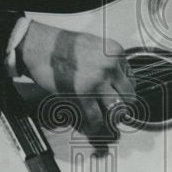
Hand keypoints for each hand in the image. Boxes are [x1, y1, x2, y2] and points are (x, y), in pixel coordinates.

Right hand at [21, 22, 134, 147]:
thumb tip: (114, 82)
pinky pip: (96, 118)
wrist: (40, 46)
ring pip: (117, 110)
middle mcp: (110, 67)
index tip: (116, 98)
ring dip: (110, 119)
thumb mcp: (94, 46)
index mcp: (116, 53)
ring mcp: (97, 82)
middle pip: (129, 97)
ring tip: (102, 120)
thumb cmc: (62, 45)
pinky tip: (89, 126)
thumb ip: (108, 62)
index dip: (123, 92)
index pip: (131, 80)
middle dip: (121, 107)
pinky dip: (94, 126)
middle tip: (111, 112)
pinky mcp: (82, 95)